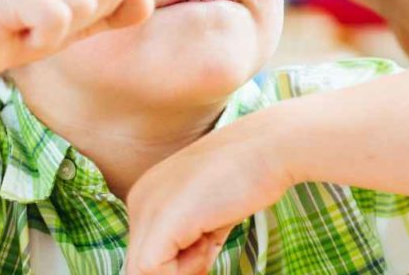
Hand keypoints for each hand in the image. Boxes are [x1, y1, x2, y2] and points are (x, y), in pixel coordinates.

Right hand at [0, 0, 153, 81]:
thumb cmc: (11, 32)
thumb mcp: (73, 24)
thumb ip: (112, 12)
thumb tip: (149, 0)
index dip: (99, 8)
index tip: (58, 13)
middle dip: (80, 21)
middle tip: (38, 22)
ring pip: (85, 5)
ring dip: (58, 32)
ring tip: (24, 26)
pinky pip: (58, 21)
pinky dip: (40, 41)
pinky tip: (13, 32)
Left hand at [125, 114, 291, 274]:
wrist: (269, 147)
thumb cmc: (249, 176)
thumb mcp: (209, 213)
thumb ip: (192, 240)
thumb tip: (188, 271)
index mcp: (147, 195)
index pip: (148, 251)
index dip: (179, 261)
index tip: (205, 242)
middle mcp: (139, 199)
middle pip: (146, 263)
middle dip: (180, 266)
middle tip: (207, 242)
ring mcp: (147, 207)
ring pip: (147, 271)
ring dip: (186, 268)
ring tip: (209, 236)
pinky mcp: (161, 219)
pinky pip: (152, 271)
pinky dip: (188, 268)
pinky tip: (207, 239)